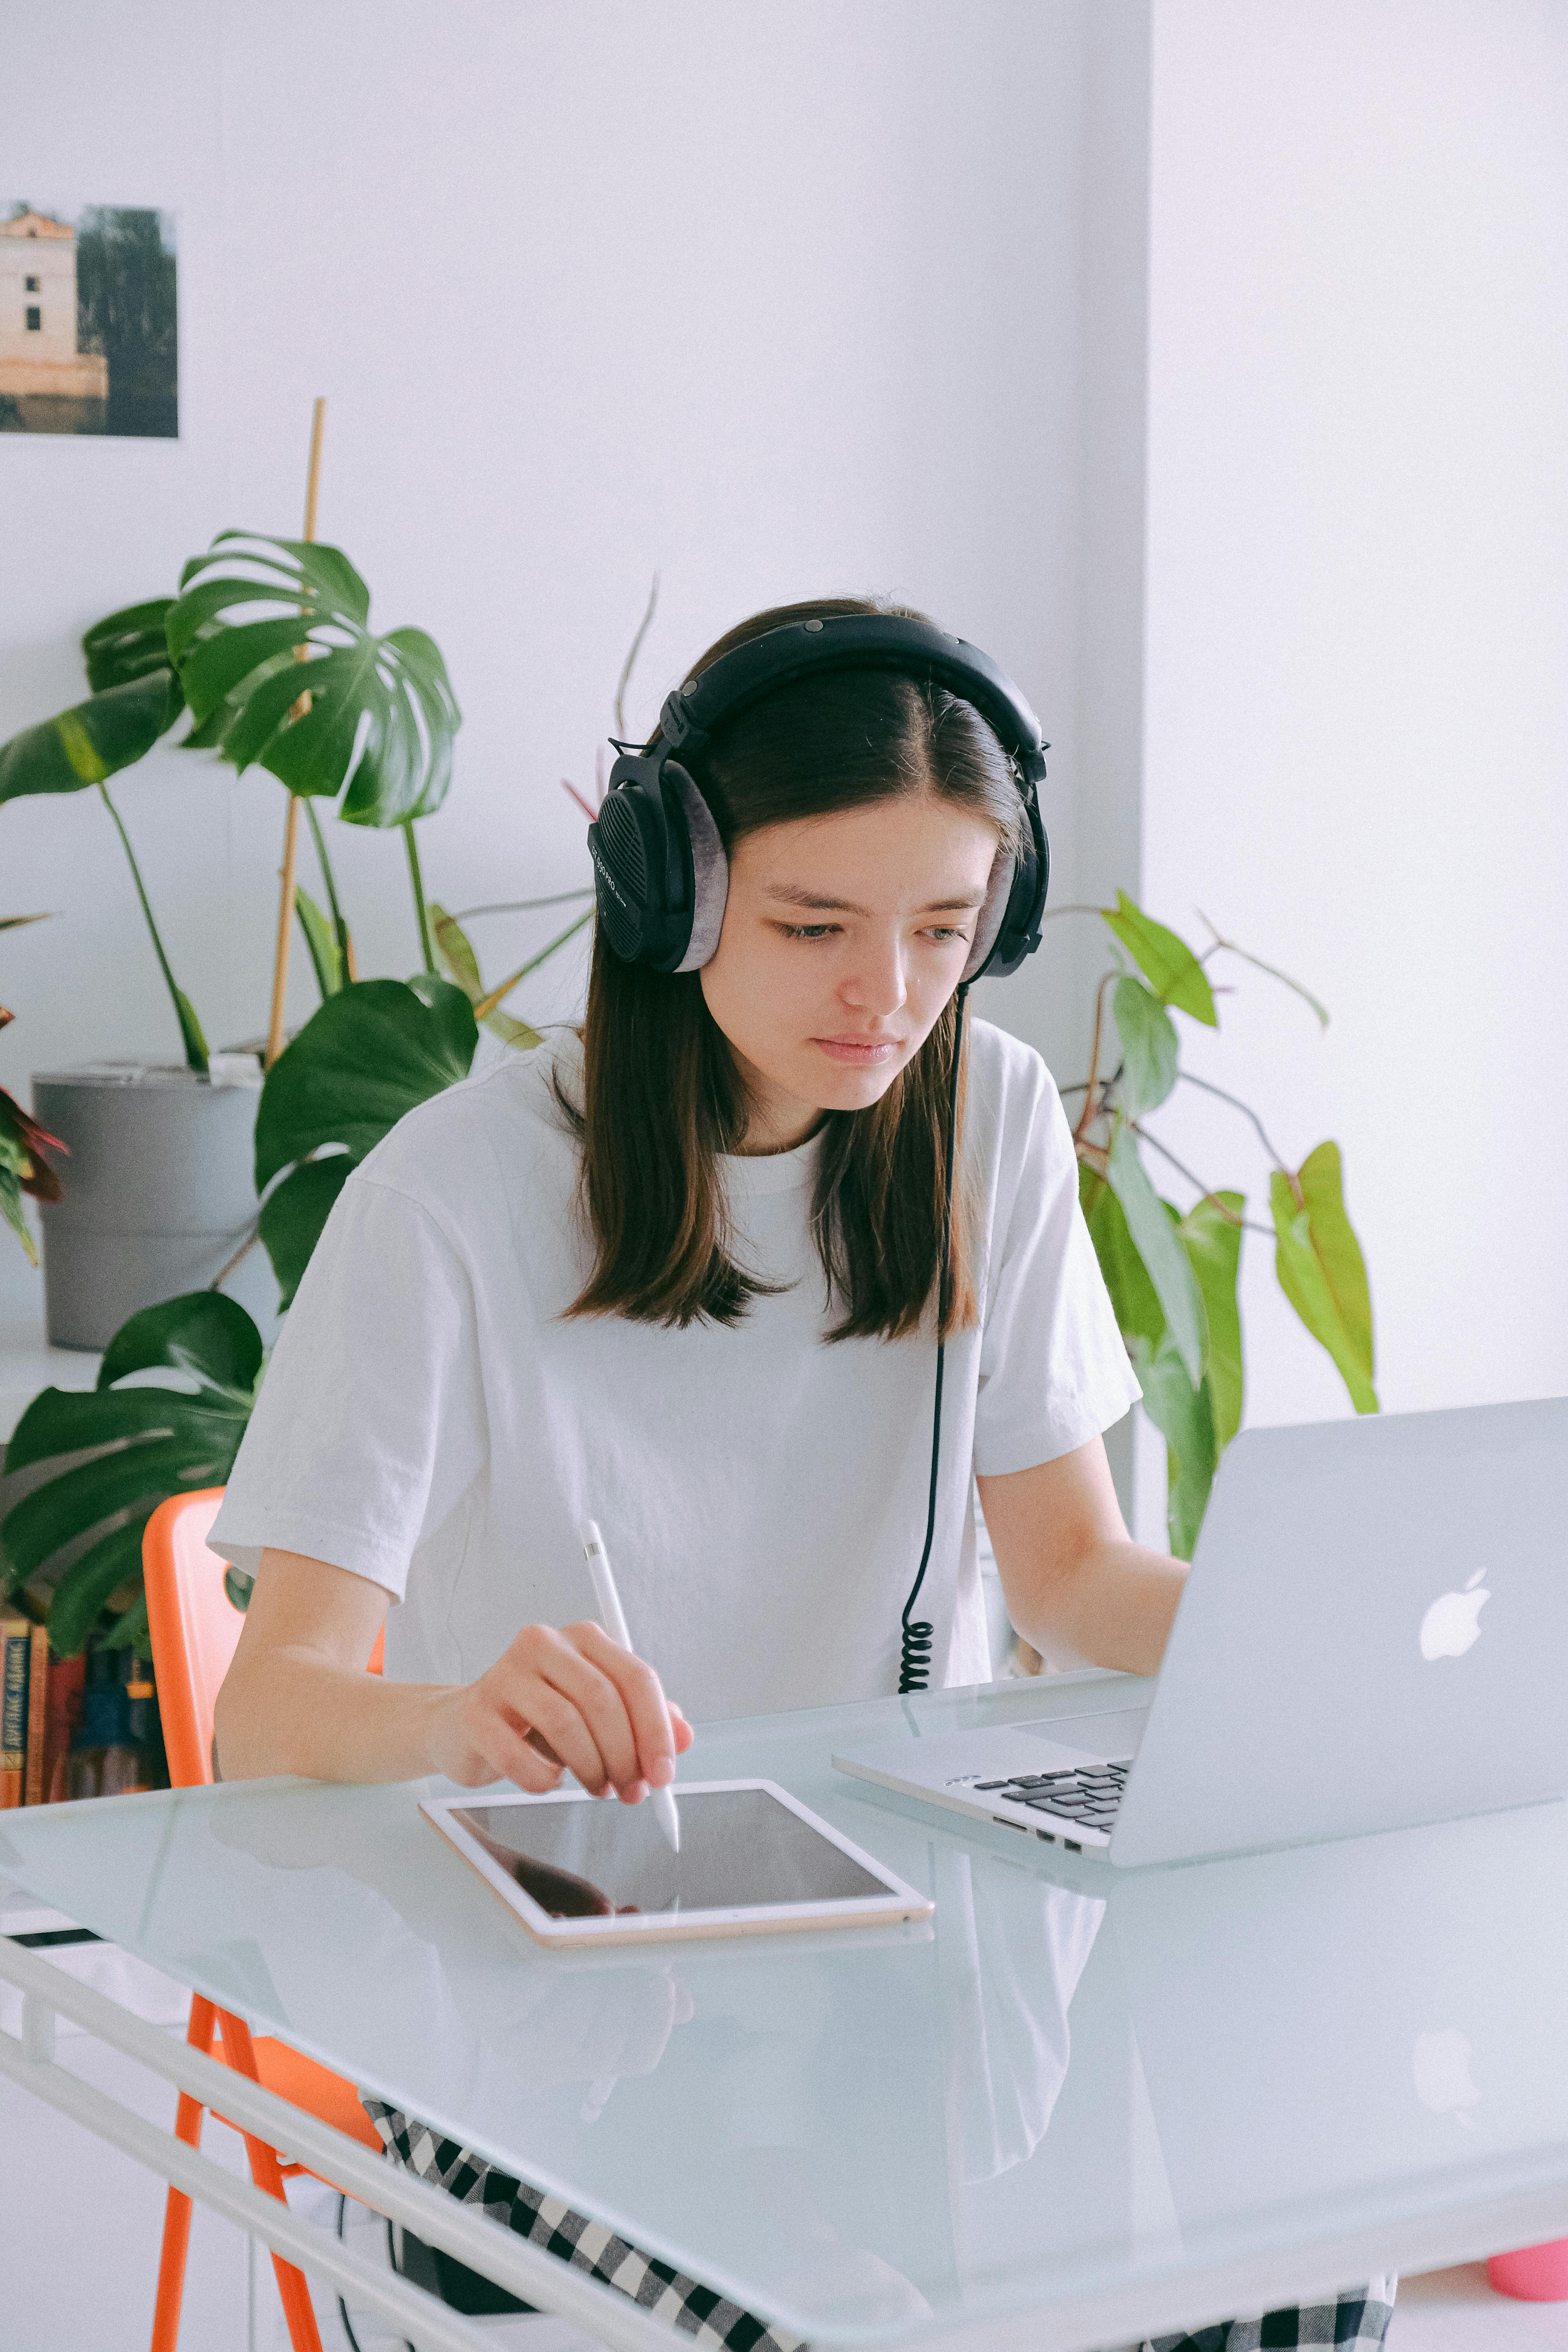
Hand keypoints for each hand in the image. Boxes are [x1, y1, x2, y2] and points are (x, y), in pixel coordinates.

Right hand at [427, 1621, 693, 1803]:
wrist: (465, 1727)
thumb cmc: (538, 1720)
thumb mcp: (598, 1715)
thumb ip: (643, 1720)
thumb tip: (684, 1736)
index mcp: (583, 1639)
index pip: (635, 1677)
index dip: (656, 1730)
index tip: (664, 1774)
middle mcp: (544, 1644)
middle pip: (602, 1699)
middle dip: (625, 1756)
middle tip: (631, 1791)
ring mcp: (505, 1674)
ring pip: (566, 1724)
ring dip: (591, 1769)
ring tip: (597, 1787)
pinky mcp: (476, 1711)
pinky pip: (520, 1756)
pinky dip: (543, 1780)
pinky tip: (549, 1781)